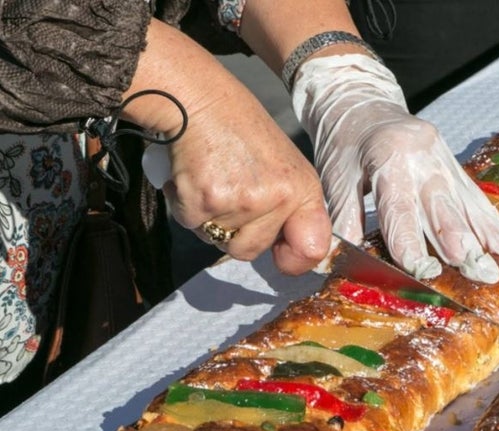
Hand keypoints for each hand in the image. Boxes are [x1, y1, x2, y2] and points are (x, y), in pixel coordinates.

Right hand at [123, 19, 331, 273]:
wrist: (201, 101)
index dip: (294, 260)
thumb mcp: (285, 166)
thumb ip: (293, 207)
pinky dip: (184, 205)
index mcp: (303, 190)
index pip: (313, 248)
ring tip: (213, 180)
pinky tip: (192, 176)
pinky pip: (191, 225)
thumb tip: (294, 254)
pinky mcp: (205, 200)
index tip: (281, 255)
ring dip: (208, 219)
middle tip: (230, 191)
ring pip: (217, 240)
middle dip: (235, 231)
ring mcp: (242, 202)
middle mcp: (278, 199)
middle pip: (250, 251)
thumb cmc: (242, 134)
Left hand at [292, 55, 498, 282]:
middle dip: (464, 244)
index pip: (402, 210)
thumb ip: (344, 217)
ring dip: (492, 239)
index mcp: (390, 157)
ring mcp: (445, 161)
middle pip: (445, 209)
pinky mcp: (455, 167)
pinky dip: (496, 225)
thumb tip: (340, 258)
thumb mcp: (334, 177)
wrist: (362, 103)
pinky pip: (478, 199)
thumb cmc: (346, 144)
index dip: (412, 244)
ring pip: (470, 205)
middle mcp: (424, 158)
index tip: (425, 272)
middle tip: (482, 272)